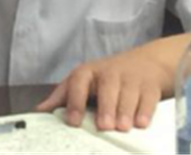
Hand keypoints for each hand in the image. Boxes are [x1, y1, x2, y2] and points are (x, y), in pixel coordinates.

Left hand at [36, 46, 168, 131]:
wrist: (147, 62)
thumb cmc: (108, 77)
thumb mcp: (84, 81)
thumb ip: (63, 96)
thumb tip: (40, 111)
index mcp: (89, 72)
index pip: (79, 81)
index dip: (75, 100)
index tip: (73, 121)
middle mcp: (110, 72)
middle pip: (108, 87)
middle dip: (106, 106)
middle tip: (104, 126)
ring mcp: (132, 77)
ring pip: (128, 93)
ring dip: (125, 111)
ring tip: (122, 127)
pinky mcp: (150, 85)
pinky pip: (148, 97)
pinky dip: (145, 110)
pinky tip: (141, 123)